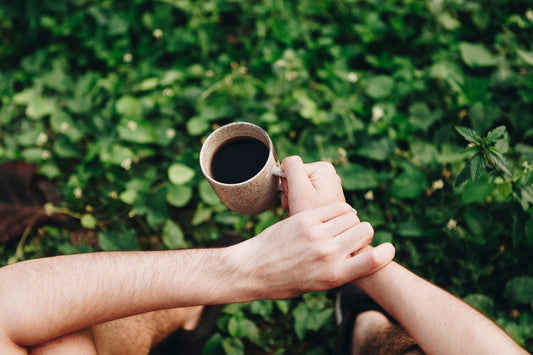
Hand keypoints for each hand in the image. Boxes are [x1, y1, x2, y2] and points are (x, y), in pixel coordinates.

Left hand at [229, 203, 393, 298]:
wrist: (253, 269)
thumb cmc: (284, 281)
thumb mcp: (317, 285)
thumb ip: (338, 271)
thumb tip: (355, 258)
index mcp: (335, 276)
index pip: (374, 261)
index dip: (385, 253)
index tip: (387, 249)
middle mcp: (328, 254)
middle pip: (364, 232)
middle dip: (363, 232)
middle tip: (354, 234)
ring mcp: (317, 235)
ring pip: (350, 217)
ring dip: (351, 219)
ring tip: (342, 224)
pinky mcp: (305, 219)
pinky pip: (335, 208)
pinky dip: (340, 209)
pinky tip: (336, 214)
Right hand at [280, 156, 345, 215]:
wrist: (324, 239)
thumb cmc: (313, 216)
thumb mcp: (298, 189)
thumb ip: (291, 167)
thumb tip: (286, 162)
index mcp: (324, 169)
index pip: (292, 168)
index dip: (288, 184)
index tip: (294, 198)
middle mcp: (330, 176)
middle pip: (296, 179)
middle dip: (292, 195)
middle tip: (298, 207)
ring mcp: (329, 189)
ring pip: (299, 191)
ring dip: (296, 203)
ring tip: (302, 213)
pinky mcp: (327, 200)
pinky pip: (306, 200)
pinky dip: (302, 208)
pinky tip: (307, 216)